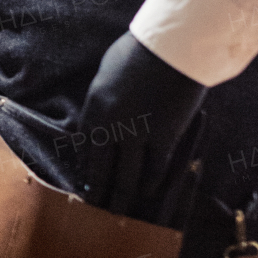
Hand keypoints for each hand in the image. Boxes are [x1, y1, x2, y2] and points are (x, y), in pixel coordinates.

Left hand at [74, 32, 205, 220]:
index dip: (87, 169)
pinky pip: (155, 168)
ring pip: (127, 176)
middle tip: (95, 209)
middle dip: (98, 192)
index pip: (86, 148)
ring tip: (119, 213)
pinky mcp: (164, 137)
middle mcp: (110, 126)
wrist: (172, 44)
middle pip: (101, 169)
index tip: (87, 183)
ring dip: (122, 197)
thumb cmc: (141, 50)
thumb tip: (104, 115)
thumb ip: (104, 98)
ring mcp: (137, 134)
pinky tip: (149, 192)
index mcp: (94, 108)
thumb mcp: (108, 73)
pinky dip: (152, 183)